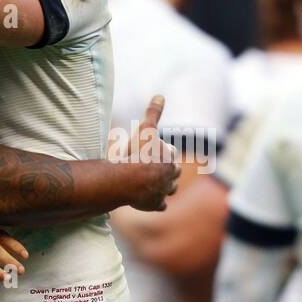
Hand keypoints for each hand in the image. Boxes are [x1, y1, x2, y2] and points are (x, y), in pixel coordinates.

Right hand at [125, 95, 179, 210]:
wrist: (128, 180)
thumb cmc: (137, 153)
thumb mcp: (145, 130)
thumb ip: (152, 113)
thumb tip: (160, 95)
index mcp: (168, 158)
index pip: (170, 153)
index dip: (164, 151)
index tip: (159, 151)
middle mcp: (170, 175)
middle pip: (174, 172)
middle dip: (169, 170)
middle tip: (160, 168)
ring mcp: (163, 191)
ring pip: (170, 189)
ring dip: (166, 187)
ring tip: (158, 185)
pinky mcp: (156, 205)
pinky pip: (161, 205)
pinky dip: (158, 204)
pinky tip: (155, 203)